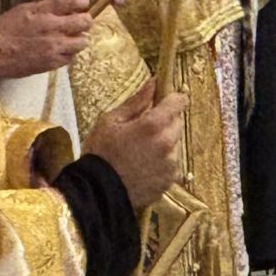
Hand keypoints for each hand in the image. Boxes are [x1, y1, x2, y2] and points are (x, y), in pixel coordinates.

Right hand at [0, 0, 94, 79]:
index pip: (76, 0)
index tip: (80, 4)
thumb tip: (66, 2)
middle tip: (77, 22)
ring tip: (68, 38)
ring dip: (78, 38)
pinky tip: (59, 51)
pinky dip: (68, 53)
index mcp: (45, 11)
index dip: (82, 0)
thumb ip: (48, 6)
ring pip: (83, 41)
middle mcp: (54, 28)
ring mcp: (56, 47)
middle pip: (86, 21)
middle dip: (84, 20)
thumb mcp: (26, 9)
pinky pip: (71, 57)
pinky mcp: (53, 63)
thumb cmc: (7, 27)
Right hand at [84, 85, 185, 210]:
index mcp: (153, 125)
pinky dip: (162, 161)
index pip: (178, 101)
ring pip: (175, 143)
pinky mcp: (170, 180)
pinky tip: (143, 165)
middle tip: (142, 130)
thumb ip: (137, 101)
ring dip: (164, 142)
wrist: (96, 193)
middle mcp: (167, 143)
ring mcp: (171, 163)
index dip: (171, 99)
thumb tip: (154, 82)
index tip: (162, 101)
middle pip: (177, 122)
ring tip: (139, 151)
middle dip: (164, 121)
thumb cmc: (99, 154)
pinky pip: (172, 163)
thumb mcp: (111, 121)